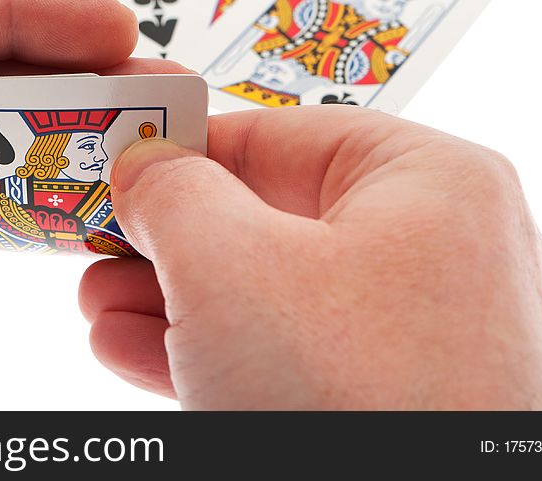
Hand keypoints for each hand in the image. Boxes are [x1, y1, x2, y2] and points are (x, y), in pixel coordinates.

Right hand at [80, 107, 541, 408]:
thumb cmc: (360, 403)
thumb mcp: (227, 264)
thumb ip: (173, 194)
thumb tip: (145, 168)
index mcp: (431, 186)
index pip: (282, 136)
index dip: (187, 146)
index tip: (123, 161)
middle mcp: (442, 257)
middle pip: (271, 220)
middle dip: (169, 239)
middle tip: (103, 239)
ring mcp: (426, 340)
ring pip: (273, 296)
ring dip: (174, 300)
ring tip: (100, 301)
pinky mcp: (397, 404)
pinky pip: (290, 357)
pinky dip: (210, 350)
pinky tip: (134, 348)